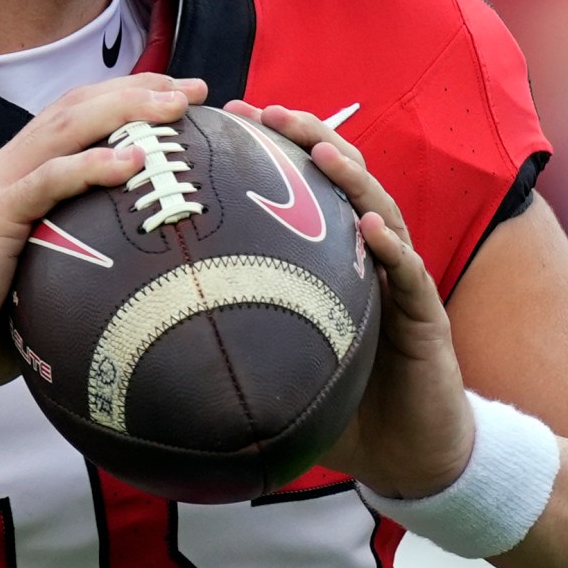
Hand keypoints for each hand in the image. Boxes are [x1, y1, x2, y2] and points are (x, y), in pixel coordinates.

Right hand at [0, 75, 209, 396]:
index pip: (75, 118)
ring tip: (175, 106)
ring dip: (125, 110)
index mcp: (14, 178)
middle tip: (193, 90)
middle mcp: (3, 170)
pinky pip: (46, 182)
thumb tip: (137, 288)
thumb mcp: (38, 283)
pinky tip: (132, 162)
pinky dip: (90, 166)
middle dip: (139, 91)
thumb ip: (75, 266)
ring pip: (65, 128)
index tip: (178, 98)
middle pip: (77, 108)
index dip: (126, 98)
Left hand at [230, 101, 474, 499]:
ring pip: (382, 211)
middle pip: (344, 179)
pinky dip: (391, 247)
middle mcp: (369, 257)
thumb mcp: (277, 370)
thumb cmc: (343, 408)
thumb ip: (228, 346)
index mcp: (334, 259)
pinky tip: (369, 227)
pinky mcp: (425, 316)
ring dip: (353, 177)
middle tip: (267, 112)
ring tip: (322, 149)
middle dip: (308, 137)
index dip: (274, 149)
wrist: (409, 455)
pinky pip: (408, 274)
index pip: (305, 187)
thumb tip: (142, 346)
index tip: (229, 118)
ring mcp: (400, 280)